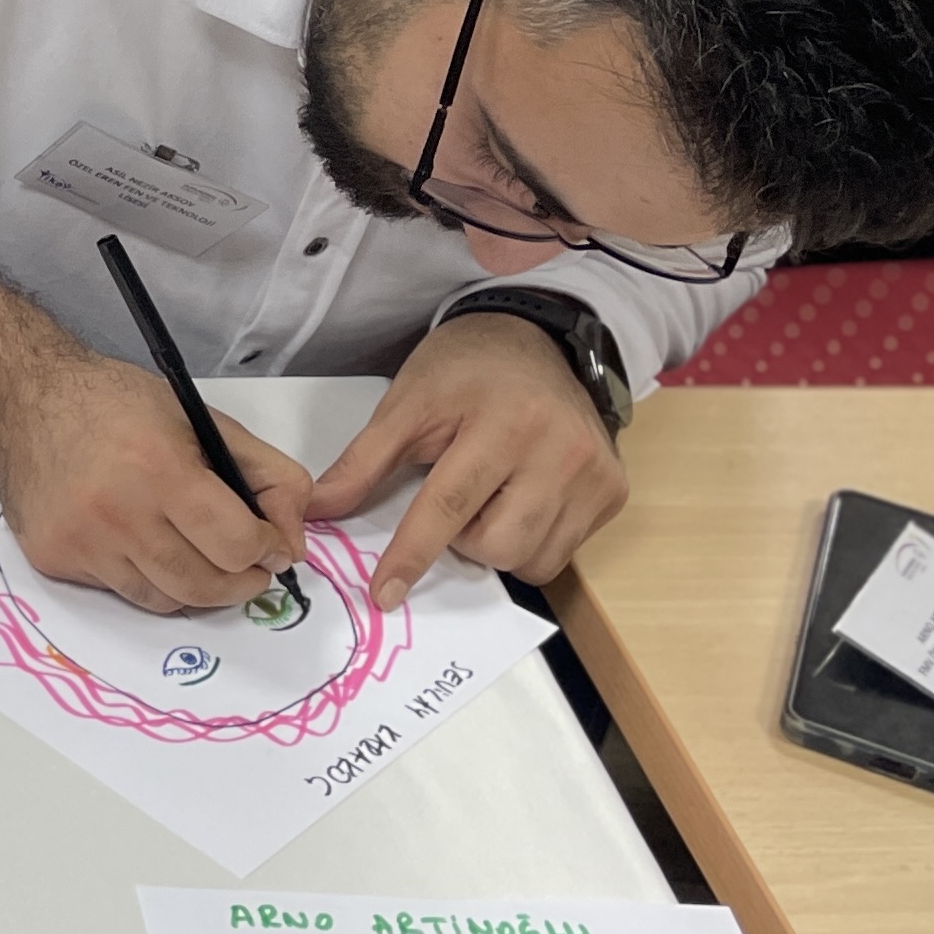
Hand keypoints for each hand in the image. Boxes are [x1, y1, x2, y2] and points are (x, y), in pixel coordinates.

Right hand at [0, 252, 306, 614]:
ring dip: (196, 588)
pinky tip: (143, 546)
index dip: (267, 551)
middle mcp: (118, 514)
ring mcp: (81, 543)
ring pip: (164, 600)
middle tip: (249, 568)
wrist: (21, 401)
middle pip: (204, 586)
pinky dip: (145, 578)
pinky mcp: (54, 560)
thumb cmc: (116, 404)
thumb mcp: (203, 419)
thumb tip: (292, 538)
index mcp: (161, 470)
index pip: (236, 544)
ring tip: (203, 562)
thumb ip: (266, 474)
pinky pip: (119, 591)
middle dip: (241, 583)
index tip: (272, 546)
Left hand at [310, 310, 625, 606]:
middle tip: (456, 500)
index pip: (449, 506)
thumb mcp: (408, 403)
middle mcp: (560, 451)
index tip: (384, 592)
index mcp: (503, 422)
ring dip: (497, 546)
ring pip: (533, 559)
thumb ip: (363, 461)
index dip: (412, 553)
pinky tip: (520, 501)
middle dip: (462, 542)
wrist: (539, 340)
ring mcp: (594, 474)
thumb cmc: (466, 371)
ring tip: (489, 498)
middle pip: (498, 544)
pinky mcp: (613, 491)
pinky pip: (563, 551)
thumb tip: (320, 511)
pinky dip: (530, 543)